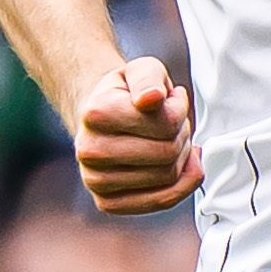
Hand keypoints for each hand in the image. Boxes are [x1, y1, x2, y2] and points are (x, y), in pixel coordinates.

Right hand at [73, 55, 199, 213]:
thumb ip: (149, 77)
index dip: (179, 109)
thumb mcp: (142, 69)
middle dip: (181, 134)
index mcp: (96, 113)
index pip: (166, 124)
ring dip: (181, 157)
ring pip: (168, 177)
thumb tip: (150, 98)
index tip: (170, 100)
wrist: (100, 118)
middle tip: (171, 121)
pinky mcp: (108, 203)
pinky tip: (177, 164)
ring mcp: (95, 181)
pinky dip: (181, 183)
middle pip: (167, 153)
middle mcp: (89, 151)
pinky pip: (162, 201)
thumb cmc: (126, 93)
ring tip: (166, 139)